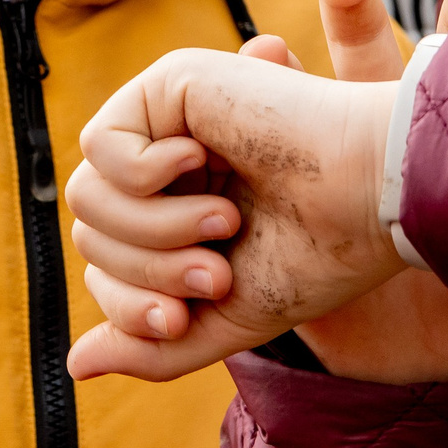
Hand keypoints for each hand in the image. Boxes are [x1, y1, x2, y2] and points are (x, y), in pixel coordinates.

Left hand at [64, 0, 447, 382]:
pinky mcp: (173, 82)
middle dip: (149, 271)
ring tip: (224, 221)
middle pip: (92, 231)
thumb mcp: (227, 319)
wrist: (371, 199)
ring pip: (88, 194)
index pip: (108, 264)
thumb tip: (77, 364)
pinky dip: (144, 174)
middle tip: (218, 271)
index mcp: (187, 207)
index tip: (184, 319)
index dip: (130, 306)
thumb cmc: (318, 254)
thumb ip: (155, 343)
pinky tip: (203, 160)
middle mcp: (172, 159)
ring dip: (154, 229)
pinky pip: (101, 144)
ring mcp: (169, 118)